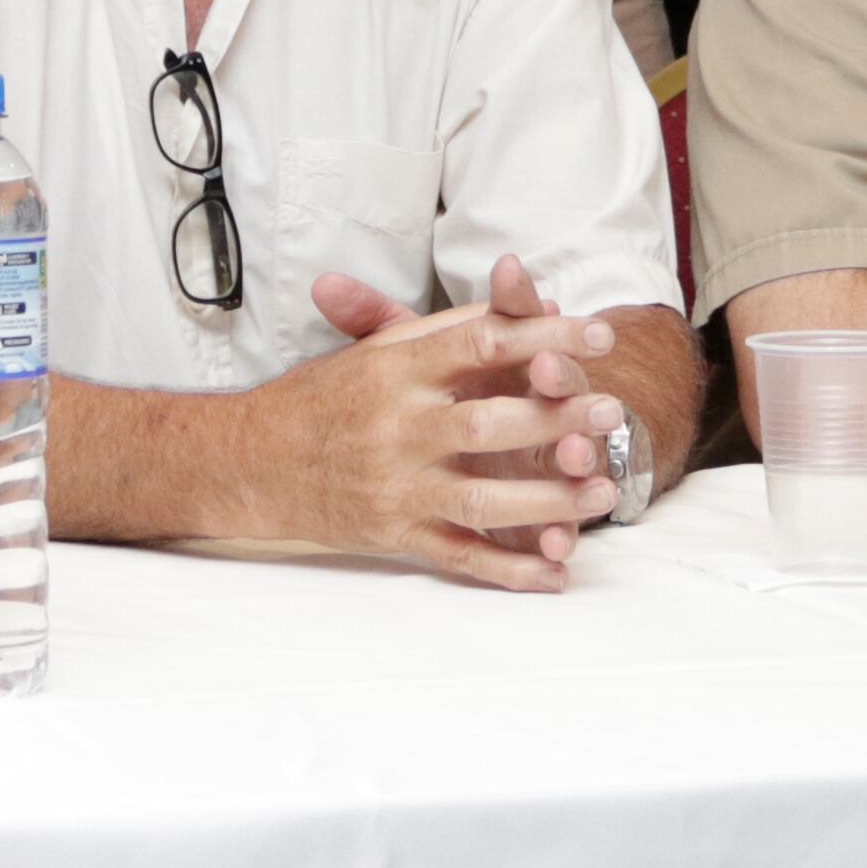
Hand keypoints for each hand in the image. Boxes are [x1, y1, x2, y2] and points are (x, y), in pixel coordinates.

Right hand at [266, 254, 625, 589]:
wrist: (252, 461)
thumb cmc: (324, 398)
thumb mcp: (377, 349)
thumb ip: (448, 328)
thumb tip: (517, 296)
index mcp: (397, 369)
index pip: (482, 343)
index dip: (545, 335)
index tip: (600, 333)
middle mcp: (398, 427)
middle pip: (489, 423)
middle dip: (557, 420)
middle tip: (614, 412)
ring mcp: (398, 486)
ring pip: (484, 497)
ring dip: (549, 500)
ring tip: (601, 492)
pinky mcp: (396, 533)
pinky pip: (460, 554)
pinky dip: (509, 569)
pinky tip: (555, 571)